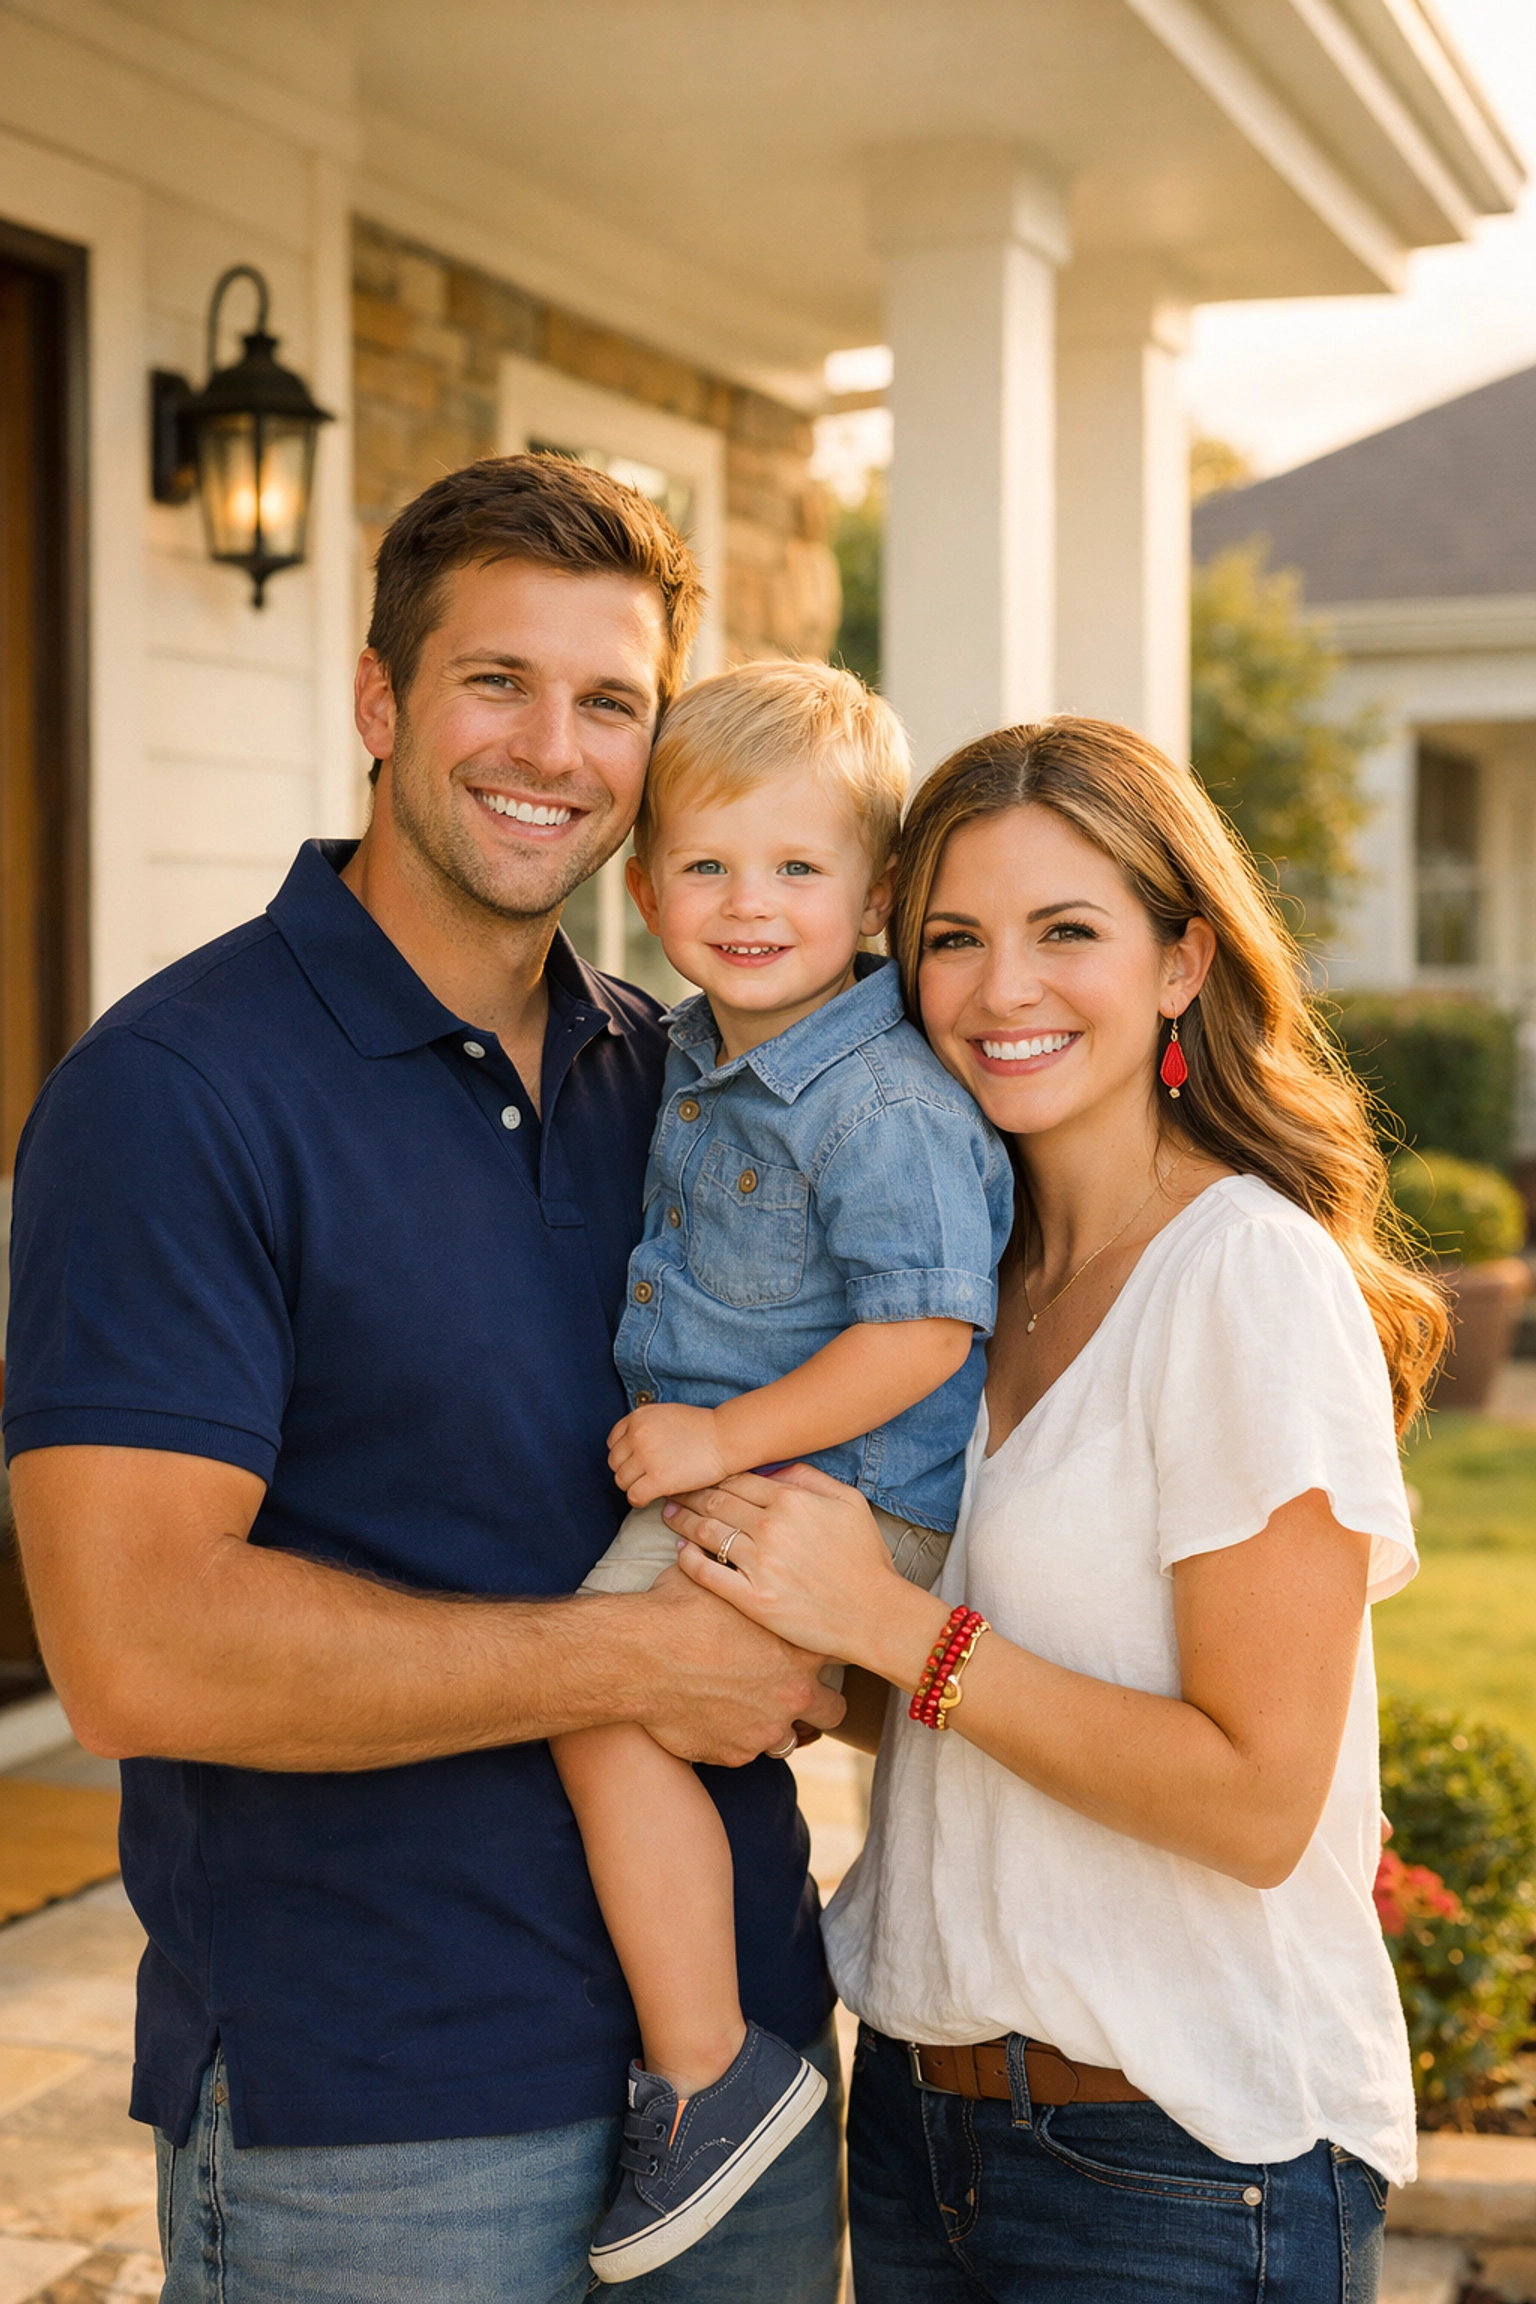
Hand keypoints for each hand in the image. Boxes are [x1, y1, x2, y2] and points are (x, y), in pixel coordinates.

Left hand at [608, 1403, 727, 1506]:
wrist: (724, 1438)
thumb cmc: (700, 1428)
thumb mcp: (665, 1415)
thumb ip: (644, 1427)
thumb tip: (629, 1449)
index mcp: (638, 1417)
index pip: (613, 1442)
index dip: (624, 1455)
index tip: (637, 1461)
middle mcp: (637, 1435)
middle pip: (615, 1463)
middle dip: (628, 1471)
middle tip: (646, 1475)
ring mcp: (646, 1457)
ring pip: (621, 1481)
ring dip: (634, 1485)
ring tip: (651, 1485)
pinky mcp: (658, 1479)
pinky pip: (634, 1496)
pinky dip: (639, 1499)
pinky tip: (651, 1496)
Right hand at [633, 1565, 843, 1763]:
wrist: (640, 1657)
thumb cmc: (677, 1610)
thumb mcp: (721, 1582)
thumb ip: (748, 1584)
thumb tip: (744, 1557)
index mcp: (799, 1647)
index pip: (840, 1653)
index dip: (827, 1652)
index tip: (813, 1650)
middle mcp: (794, 1692)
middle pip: (834, 1708)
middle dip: (817, 1702)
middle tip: (792, 1691)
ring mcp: (767, 1728)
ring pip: (791, 1737)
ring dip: (774, 1724)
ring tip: (748, 1708)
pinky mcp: (737, 1754)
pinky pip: (746, 1752)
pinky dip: (734, 1739)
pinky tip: (711, 1718)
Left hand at [668, 1462, 945, 1680]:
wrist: (875, 1615)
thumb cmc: (865, 1558)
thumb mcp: (849, 1501)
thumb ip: (809, 1477)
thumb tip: (772, 1467)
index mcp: (792, 1500)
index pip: (737, 1480)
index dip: (712, 1476)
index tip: (696, 1475)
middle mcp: (772, 1527)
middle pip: (715, 1502)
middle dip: (689, 1494)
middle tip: (672, 1491)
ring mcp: (760, 1564)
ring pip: (707, 1533)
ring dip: (682, 1520)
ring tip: (669, 1515)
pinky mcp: (752, 1599)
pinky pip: (707, 1573)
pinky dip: (688, 1559)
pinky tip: (680, 1551)